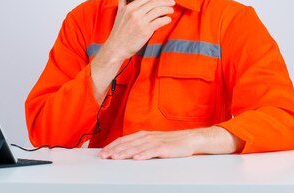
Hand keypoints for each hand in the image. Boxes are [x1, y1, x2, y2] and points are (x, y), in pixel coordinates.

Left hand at [99, 127, 242, 159]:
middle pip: (127, 144)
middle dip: (114, 151)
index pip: (124, 140)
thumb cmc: (171, 143)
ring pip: (137, 147)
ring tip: (115, 158)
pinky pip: (153, 151)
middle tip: (103, 157)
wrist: (190, 139)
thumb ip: (140, 146)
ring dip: (125, 153)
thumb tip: (125, 152)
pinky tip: (137, 158)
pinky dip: (144, 154)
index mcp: (143, 135)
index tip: (102, 153)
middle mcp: (147, 136)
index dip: (112, 146)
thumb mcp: (153, 142)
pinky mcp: (165, 148)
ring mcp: (156, 141)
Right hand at [105, 0, 174, 61]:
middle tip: (172, 2)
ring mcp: (141, 22)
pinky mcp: (146, 31)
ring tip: (171, 10)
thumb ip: (122, 0)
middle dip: (165, 1)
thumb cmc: (118, 31)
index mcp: (129, 7)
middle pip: (154, 3)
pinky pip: (159, 22)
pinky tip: (168, 19)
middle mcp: (135, 13)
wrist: (117, 47)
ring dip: (167, 9)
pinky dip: (166, 19)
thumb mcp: (119, 13)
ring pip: (158, 11)